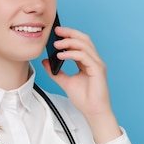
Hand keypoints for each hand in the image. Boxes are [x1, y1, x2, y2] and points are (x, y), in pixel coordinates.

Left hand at [41, 26, 121, 143]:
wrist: (93, 112)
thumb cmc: (84, 99)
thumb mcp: (65, 82)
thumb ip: (55, 71)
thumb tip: (45, 61)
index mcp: (88, 62)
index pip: (80, 43)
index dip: (69, 35)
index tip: (56, 33)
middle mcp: (94, 60)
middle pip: (84, 39)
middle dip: (70, 33)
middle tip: (56, 31)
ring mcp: (97, 64)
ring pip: (84, 45)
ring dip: (69, 42)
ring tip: (56, 44)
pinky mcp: (98, 69)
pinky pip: (84, 56)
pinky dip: (72, 53)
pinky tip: (61, 55)